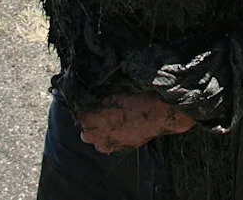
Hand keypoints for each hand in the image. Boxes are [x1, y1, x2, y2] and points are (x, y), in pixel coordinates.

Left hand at [78, 93, 195, 152]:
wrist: (161, 114)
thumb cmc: (142, 99)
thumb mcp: (119, 93)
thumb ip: (104, 100)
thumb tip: (96, 101)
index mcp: (102, 117)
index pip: (82, 117)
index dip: (85, 110)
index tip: (88, 106)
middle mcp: (104, 133)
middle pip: (85, 134)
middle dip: (87, 125)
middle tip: (94, 116)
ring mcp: (113, 143)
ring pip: (95, 143)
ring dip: (95, 134)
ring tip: (102, 126)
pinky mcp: (122, 148)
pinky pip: (106, 147)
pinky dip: (106, 141)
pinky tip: (112, 133)